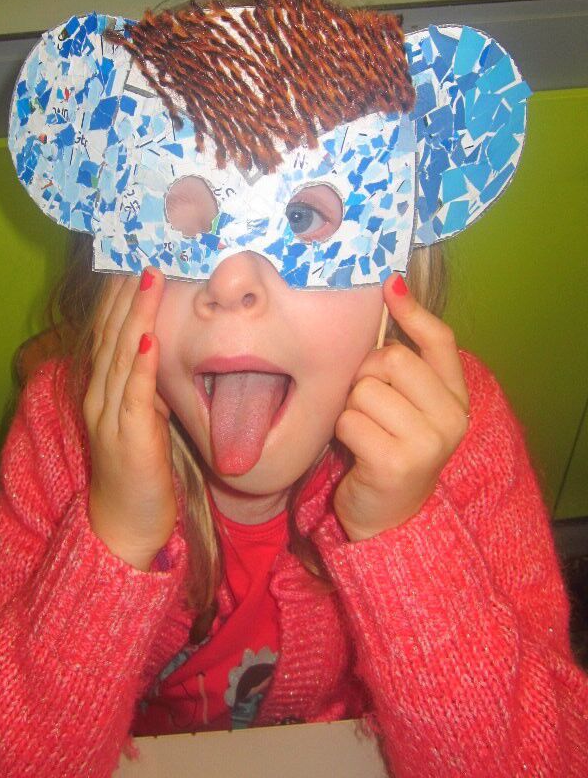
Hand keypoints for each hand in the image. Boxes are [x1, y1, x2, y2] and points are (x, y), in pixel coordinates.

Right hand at [83, 267, 176, 570]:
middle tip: (140, 249)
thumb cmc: (136, 466)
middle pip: (110, 332)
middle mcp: (98, 395)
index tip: (133, 259)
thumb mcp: (141, 414)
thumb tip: (155, 347)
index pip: (107, 331)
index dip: (119, 295)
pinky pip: (134, 393)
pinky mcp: (128, 436)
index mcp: (101, 388)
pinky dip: (140, 363)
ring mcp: (109, 415)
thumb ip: (143, 382)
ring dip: (134, 314)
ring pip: (120, 354)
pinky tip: (148, 336)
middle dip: (126, 291)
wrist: (124, 523)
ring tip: (147, 277)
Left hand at [333, 274, 468, 542]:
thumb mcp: (407, 401)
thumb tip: (394, 283)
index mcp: (457, 397)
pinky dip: (343, 432)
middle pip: (391, 360)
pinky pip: (350, 420)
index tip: (388, 285)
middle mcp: (451, 418)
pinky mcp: (395, 463)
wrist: (388, 517)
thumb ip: (404, 356)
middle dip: (365, 375)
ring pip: (365, 390)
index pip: (440, 340)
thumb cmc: (390, 445)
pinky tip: (356, 450)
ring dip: (351, 407)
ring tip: (363, 430)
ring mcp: (427, 442)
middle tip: (367, 403)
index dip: (412, 310)